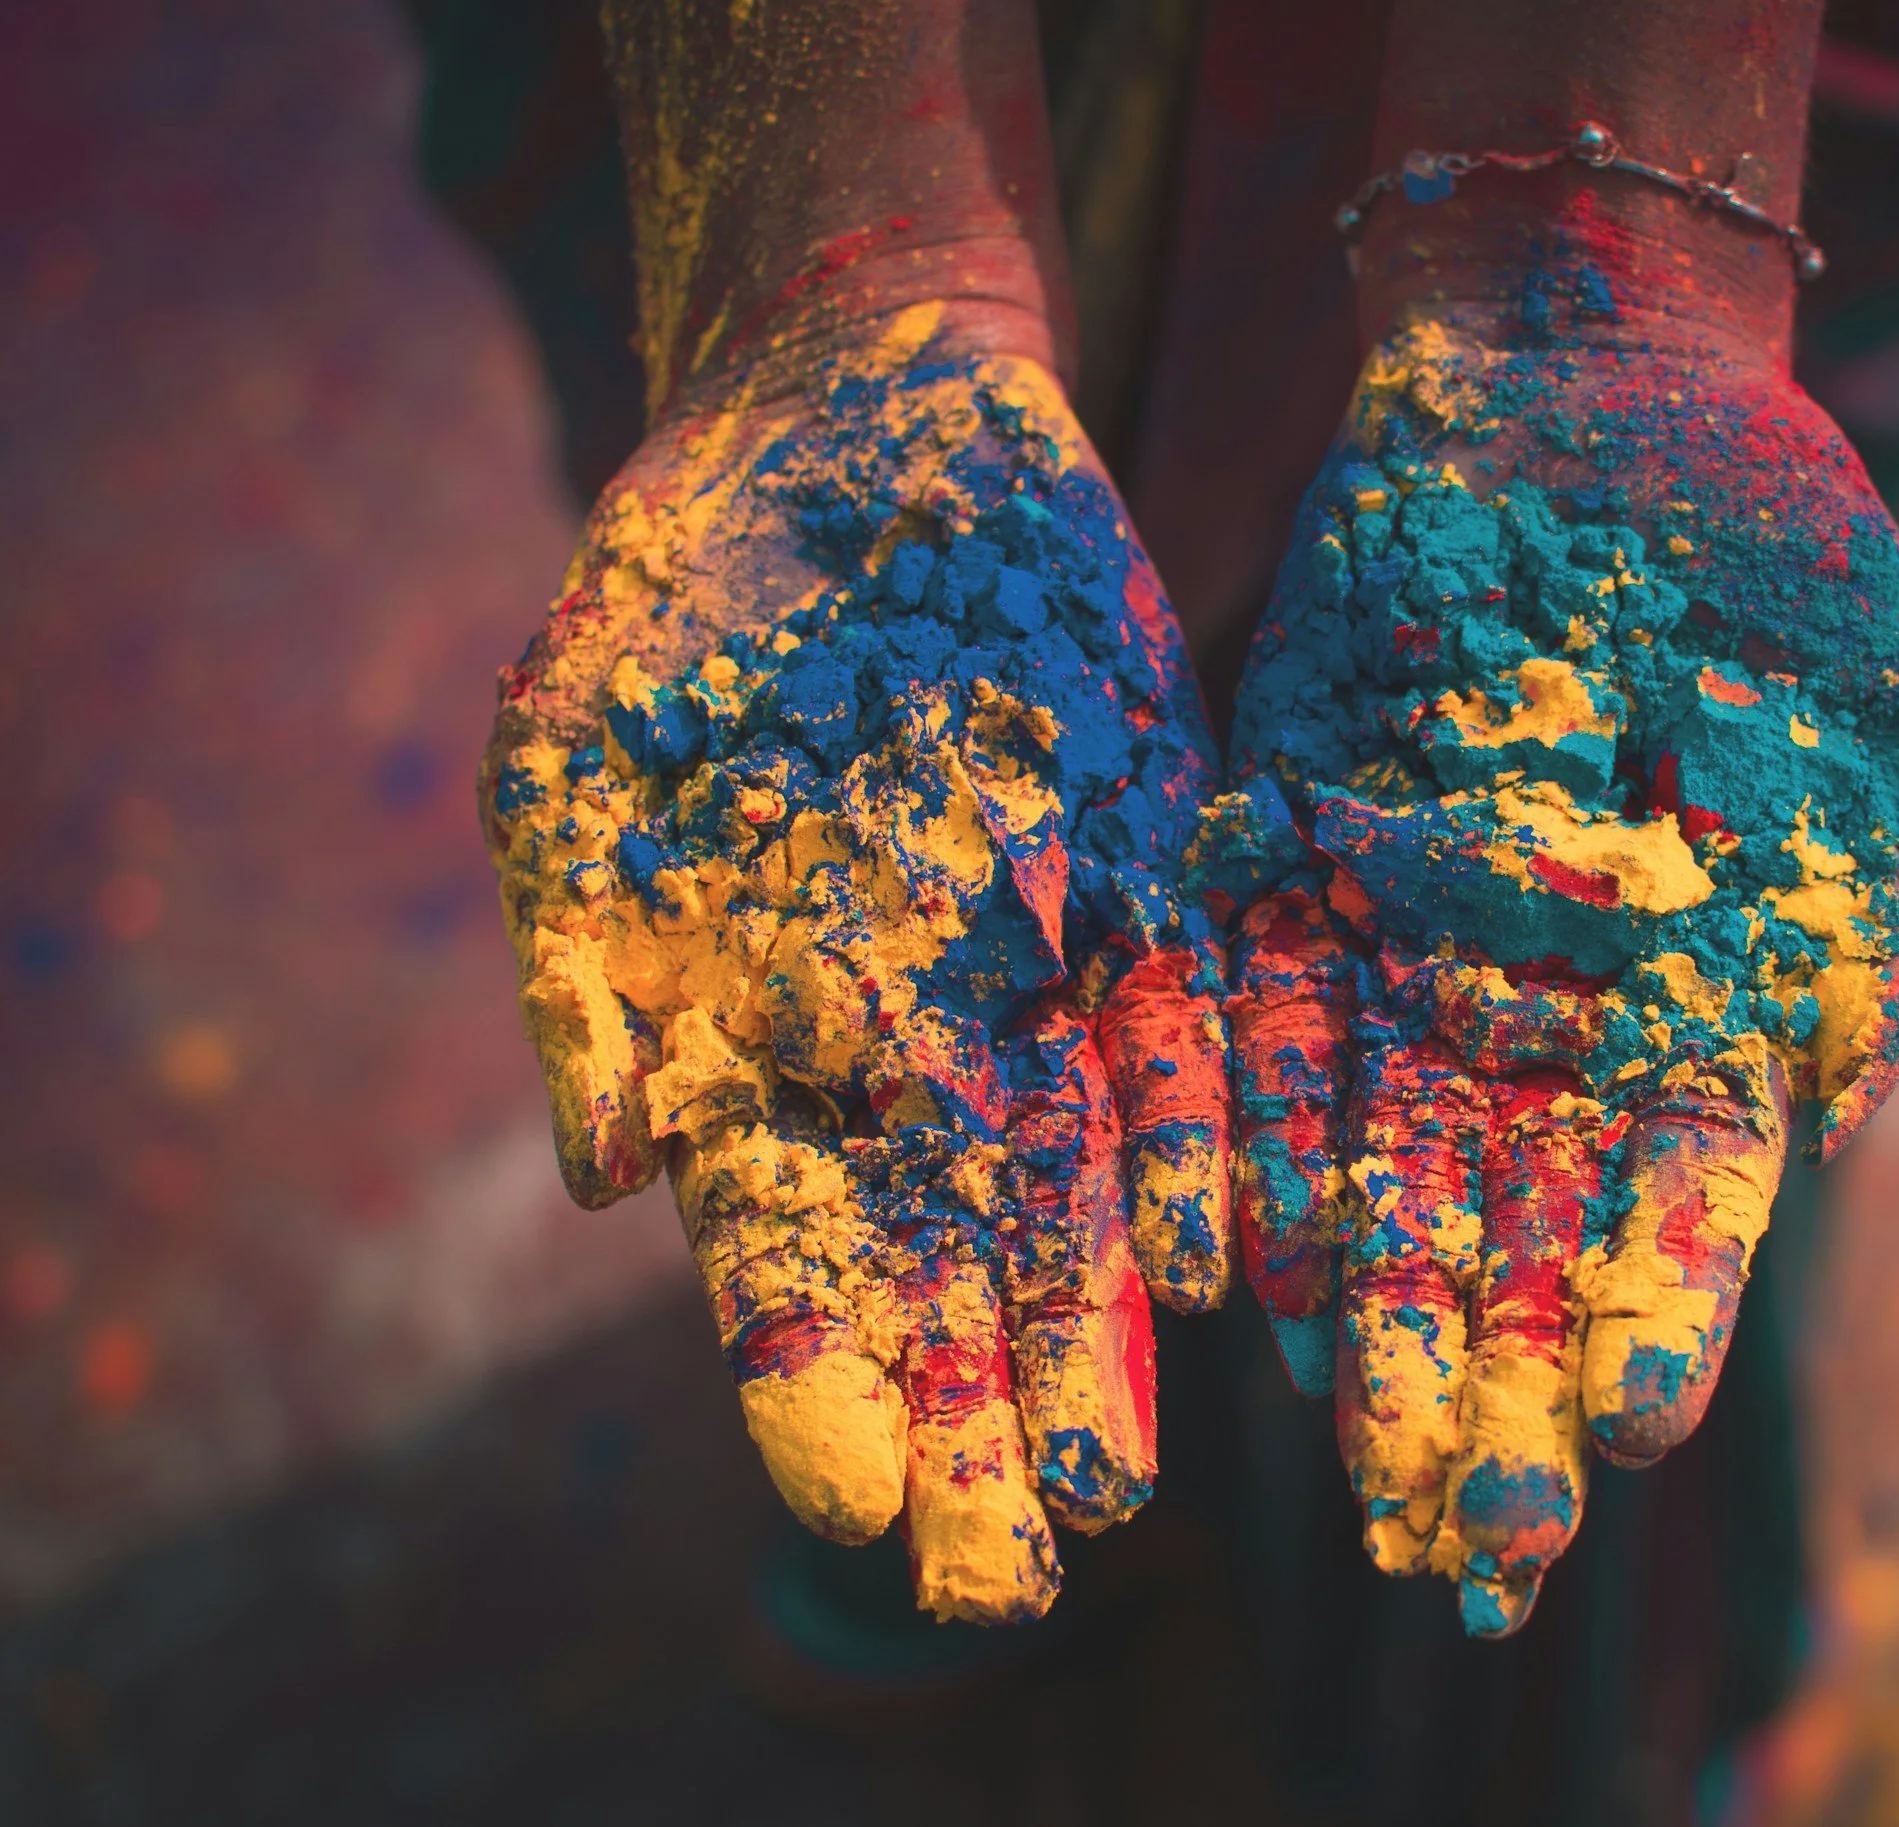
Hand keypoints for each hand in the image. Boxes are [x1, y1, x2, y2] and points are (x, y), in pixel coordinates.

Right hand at [483, 305, 1230, 1624]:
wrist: (859, 424)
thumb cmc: (682, 590)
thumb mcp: (576, 752)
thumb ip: (583, 966)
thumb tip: (606, 1171)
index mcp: (753, 1035)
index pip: (783, 1254)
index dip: (816, 1382)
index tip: (859, 1507)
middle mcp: (903, 1036)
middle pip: (941, 1264)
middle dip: (970, 1419)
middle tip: (1007, 1578)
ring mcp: (1036, 969)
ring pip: (1069, 1184)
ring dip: (1089, 1329)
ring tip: (1118, 1482)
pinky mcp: (1150, 879)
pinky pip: (1186, 1031)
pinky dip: (1195, 1140)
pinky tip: (1219, 1258)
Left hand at [1198, 294, 1898, 1635]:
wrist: (1592, 389)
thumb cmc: (1785, 551)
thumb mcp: (1898, 725)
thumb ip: (1882, 922)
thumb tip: (1837, 1116)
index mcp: (1700, 1000)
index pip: (1675, 1197)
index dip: (1653, 1310)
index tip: (1624, 1434)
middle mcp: (1542, 1004)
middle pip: (1512, 1218)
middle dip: (1494, 1369)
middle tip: (1470, 1528)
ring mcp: (1404, 941)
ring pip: (1371, 1149)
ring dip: (1361, 1295)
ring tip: (1337, 1439)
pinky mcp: (1287, 861)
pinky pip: (1252, 1014)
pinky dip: (1241, 1121)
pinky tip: (1228, 1244)